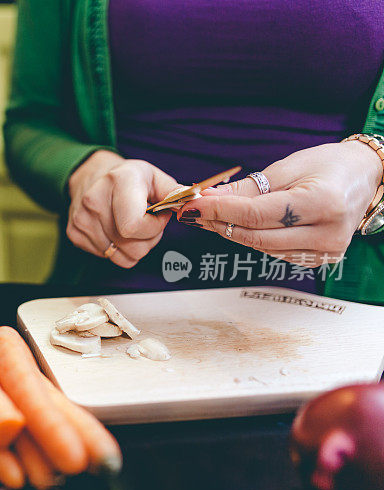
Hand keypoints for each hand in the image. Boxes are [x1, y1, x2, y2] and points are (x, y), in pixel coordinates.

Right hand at [66, 151, 179, 267]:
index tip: (159, 216)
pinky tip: (115, 229)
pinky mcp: (75, 234)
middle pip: (132, 247)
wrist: (90, 174)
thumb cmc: (128, 178)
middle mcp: (94, 201)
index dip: (154, 228)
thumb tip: (196, 203)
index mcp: (118, 182)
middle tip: (147, 222)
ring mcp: (81, 219)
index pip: (134, 227)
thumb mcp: (154, 177)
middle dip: (149, 240)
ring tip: (131, 225)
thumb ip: (176, 192)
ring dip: (134, 246)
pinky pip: (108, 257)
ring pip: (122, 257)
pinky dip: (118, 248)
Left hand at [179, 142, 383, 265]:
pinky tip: (231, 225)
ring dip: (230, 231)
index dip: (220, 210)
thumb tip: (208, 198)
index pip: (258, 214)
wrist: (364, 176)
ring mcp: (325, 251)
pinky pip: (273, 251)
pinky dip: (250, 238)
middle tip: (190, 212)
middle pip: (257, 236)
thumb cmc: (327, 165)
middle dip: (219, 223)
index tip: (193, 204)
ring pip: (262, 247)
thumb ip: (248, 188)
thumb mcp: (287, 167)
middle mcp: (327, 234)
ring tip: (205, 217)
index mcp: (322, 204)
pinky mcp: (318, 259)